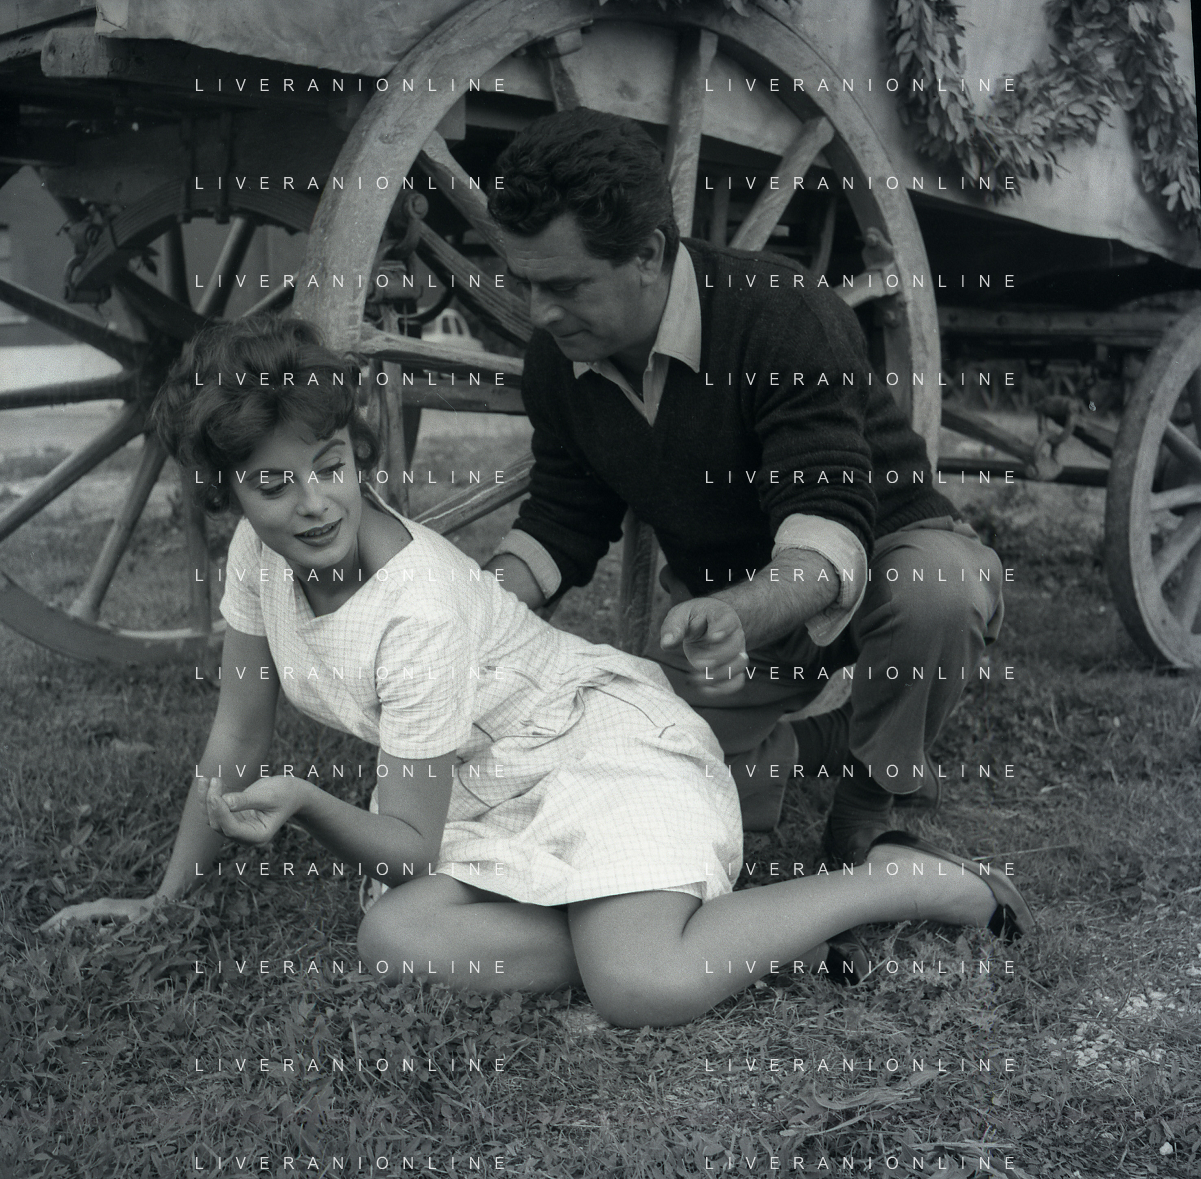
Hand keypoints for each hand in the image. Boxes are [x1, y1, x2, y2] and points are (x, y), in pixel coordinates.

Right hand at [39, 895, 161, 932]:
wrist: (159, 903)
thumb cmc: (149, 916)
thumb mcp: (134, 927)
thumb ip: (117, 935)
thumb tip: (97, 943)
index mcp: (103, 908)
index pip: (75, 916)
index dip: (59, 926)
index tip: (43, 936)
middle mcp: (99, 904)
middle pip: (70, 911)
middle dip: (53, 922)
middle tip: (36, 935)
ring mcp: (101, 906)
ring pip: (74, 911)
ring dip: (59, 920)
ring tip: (44, 932)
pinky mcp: (104, 909)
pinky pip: (81, 913)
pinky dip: (69, 919)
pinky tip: (64, 929)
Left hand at [204, 774, 307, 845]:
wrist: (293, 793)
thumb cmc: (286, 794)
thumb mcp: (269, 795)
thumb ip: (246, 800)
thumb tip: (224, 801)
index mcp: (258, 835)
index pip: (232, 829)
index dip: (221, 813)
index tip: (214, 795)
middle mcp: (246, 836)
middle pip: (219, 824)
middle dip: (213, 803)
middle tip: (214, 780)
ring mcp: (238, 828)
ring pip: (213, 818)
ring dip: (207, 799)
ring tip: (205, 779)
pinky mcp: (234, 818)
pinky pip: (216, 810)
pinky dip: (210, 797)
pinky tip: (206, 781)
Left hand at [659, 597, 748, 696]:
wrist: (706, 625)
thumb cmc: (692, 619)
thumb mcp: (680, 616)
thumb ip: (673, 627)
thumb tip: (667, 643)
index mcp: (722, 615)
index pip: (728, 621)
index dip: (722, 630)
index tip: (712, 637)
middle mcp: (735, 634)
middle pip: (734, 647)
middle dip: (716, 658)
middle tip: (698, 663)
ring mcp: (737, 652)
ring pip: (739, 666)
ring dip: (719, 676)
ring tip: (697, 678)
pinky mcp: (733, 668)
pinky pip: (737, 682)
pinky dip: (722, 689)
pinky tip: (703, 688)